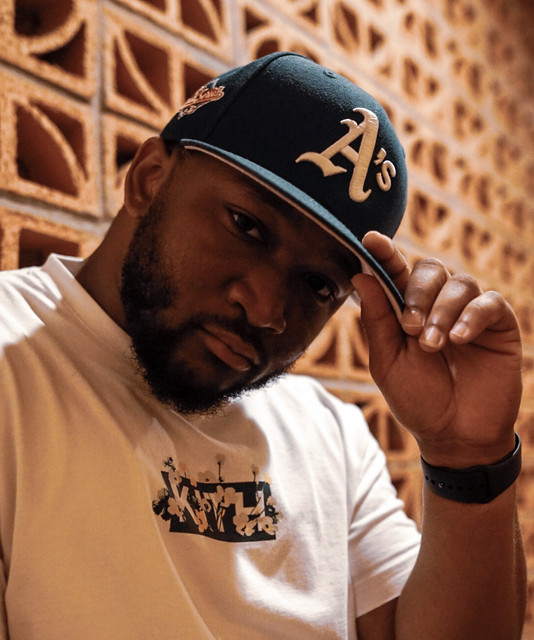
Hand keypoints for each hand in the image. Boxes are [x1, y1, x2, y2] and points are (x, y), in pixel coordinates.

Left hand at [352, 231, 521, 466]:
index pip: (396, 272)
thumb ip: (377, 320)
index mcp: (407, 310)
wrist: (454, 435)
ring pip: (460, 283)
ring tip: (432, 345)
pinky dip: (471, 316)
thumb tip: (361, 275)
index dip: (385, 254)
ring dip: (442, 310)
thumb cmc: (417, 399)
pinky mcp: (498, 325)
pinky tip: (459, 338)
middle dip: (417, 293)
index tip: (370, 239)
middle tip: (411, 327)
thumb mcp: (388, 362)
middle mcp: (438, 305)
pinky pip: (489, 302)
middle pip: (430, 269)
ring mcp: (469, 313)